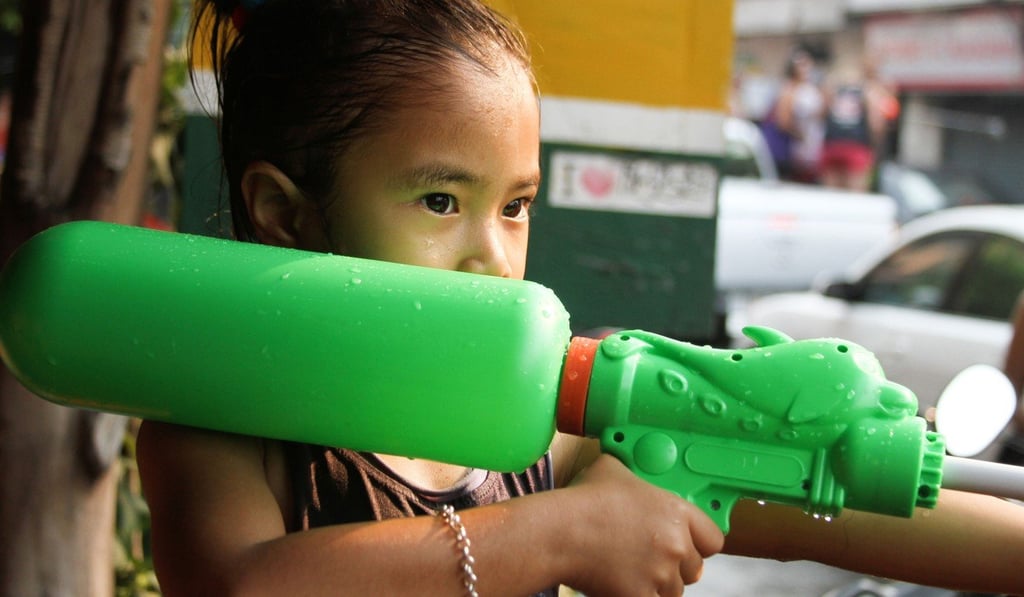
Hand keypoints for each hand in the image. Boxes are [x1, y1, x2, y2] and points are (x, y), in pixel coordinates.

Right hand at [563, 455, 723, 595]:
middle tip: (653, 559)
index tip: (688, 544)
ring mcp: (660, 574)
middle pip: (694, 568)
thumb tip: (627, 472)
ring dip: (659, 584)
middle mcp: (676, 545)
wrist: (560, 533)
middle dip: (676, 565)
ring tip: (634, 571)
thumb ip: (632, 475)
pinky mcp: (641, 596)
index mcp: (676, 512)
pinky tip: (625, 585)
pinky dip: (641, 595)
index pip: (714, 539)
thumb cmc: (583, 500)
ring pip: (674, 590)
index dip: (700, 542)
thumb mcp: (612, 470)